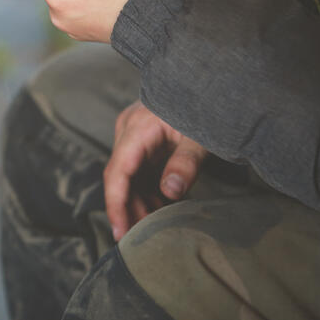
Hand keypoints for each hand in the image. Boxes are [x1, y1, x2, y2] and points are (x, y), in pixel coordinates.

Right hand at [104, 101, 207, 240]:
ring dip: (139, 201)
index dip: (116, 204)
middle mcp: (128, 131)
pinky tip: (159, 207)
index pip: (117, 172)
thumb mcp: (199, 136)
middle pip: (120, 178)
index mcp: (137, 129)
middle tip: (141, 238)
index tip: (120, 231)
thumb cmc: (202, 104)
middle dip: (129, 209)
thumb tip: (170, 193)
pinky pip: (138, 169)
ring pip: (128, 176)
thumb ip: (186, 164)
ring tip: (153, 226)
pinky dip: (147, 189)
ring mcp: (134, 134)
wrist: (204, 80)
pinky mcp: (143, 138)